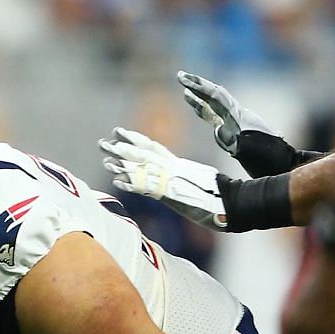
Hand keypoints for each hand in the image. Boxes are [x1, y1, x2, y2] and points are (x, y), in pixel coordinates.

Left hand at [99, 128, 225, 228]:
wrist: (232, 202)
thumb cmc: (220, 195)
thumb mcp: (199, 180)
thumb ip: (183, 176)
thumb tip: (174, 175)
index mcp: (179, 164)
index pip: (153, 147)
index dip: (135, 138)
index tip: (119, 132)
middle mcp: (173, 168)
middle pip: (143, 154)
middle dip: (121, 148)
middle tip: (102, 143)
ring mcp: (171, 180)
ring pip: (142, 169)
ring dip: (121, 165)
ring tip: (105, 160)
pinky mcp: (171, 194)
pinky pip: (147, 188)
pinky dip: (132, 185)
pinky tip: (117, 182)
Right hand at [177, 71, 272, 156]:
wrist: (280, 160)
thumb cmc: (266, 156)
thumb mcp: (247, 150)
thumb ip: (230, 140)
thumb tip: (216, 128)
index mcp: (238, 116)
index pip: (216, 97)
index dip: (200, 88)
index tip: (186, 82)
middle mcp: (235, 114)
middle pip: (214, 94)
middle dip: (197, 84)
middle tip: (181, 75)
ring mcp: (233, 121)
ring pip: (213, 103)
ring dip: (199, 93)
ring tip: (184, 85)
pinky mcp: (231, 129)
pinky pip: (213, 115)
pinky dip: (202, 108)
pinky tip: (194, 105)